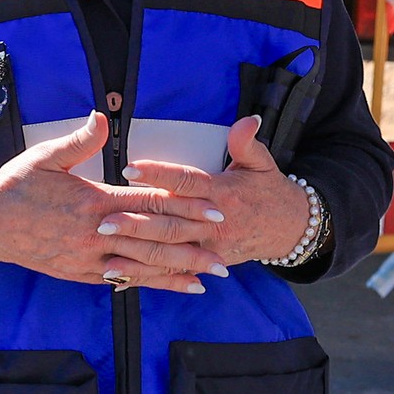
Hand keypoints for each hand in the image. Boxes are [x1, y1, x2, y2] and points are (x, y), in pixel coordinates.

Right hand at [0, 113, 228, 294]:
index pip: (148, 204)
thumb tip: (102, 118)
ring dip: (179, 271)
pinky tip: (176, 286)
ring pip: (142, 266)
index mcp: (91, 202)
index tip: (214, 209)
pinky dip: (152, 284)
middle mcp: (94, 234)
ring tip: (211, 276)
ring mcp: (87, 258)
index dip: (184, 208)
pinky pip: (123, 280)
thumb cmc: (16, 186)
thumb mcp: (44, 157)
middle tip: (224, 249)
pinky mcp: (80, 274)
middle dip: (192, 244)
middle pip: (153, 240)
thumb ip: (79, 141)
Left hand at [122, 115, 316, 266]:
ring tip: (105, 249)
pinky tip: (115, 274)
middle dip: (138, 222)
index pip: (186, 182)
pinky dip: (144, 274)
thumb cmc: (267, 190)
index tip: (129, 168)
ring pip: (168, 251)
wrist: (288, 229)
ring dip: (136, 252)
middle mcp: (213, 223)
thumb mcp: (262, 163)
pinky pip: (170, 271)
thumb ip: (247, 143)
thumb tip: (248, 119)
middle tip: (105, 219)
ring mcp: (208, 247)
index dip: (159, 175)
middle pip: (171, 221)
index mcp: (222, 193)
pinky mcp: (204, 263)